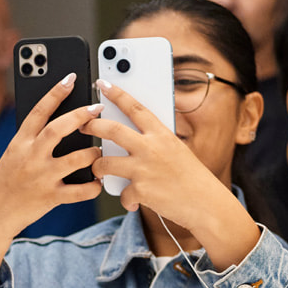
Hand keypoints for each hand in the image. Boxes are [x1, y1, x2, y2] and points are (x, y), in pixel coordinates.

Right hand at [0, 73, 100, 287]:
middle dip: (80, 116)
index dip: (56, 92)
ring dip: (93, 153)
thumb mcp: (13, 154)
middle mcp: (30, 156)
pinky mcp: (50, 197)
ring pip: (76, 159)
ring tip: (100, 150)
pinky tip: (98, 181)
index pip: (39, 111)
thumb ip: (33, 139)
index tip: (71, 77)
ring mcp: (41, 177)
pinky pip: (80, 191)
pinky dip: (93, 186)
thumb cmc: (6, 181)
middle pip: (58, 129)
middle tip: (97, 108)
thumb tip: (63, 122)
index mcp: (19, 142)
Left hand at [82, 79, 257, 265]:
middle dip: (92, 125)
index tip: (102, 83)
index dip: (117, 94)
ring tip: (98, 170)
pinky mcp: (140, 190)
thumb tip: (133, 136)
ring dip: (97, 167)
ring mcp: (143, 169)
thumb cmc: (191, 177)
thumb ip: (155, 142)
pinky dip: (127, 199)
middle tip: (82, 125)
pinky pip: (122, 193)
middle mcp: (151, 148)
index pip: (135, 108)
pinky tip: (134, 201)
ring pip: (105, 163)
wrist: (205, 203)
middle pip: (112, 130)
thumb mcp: (176, 150)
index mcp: (162, 134)